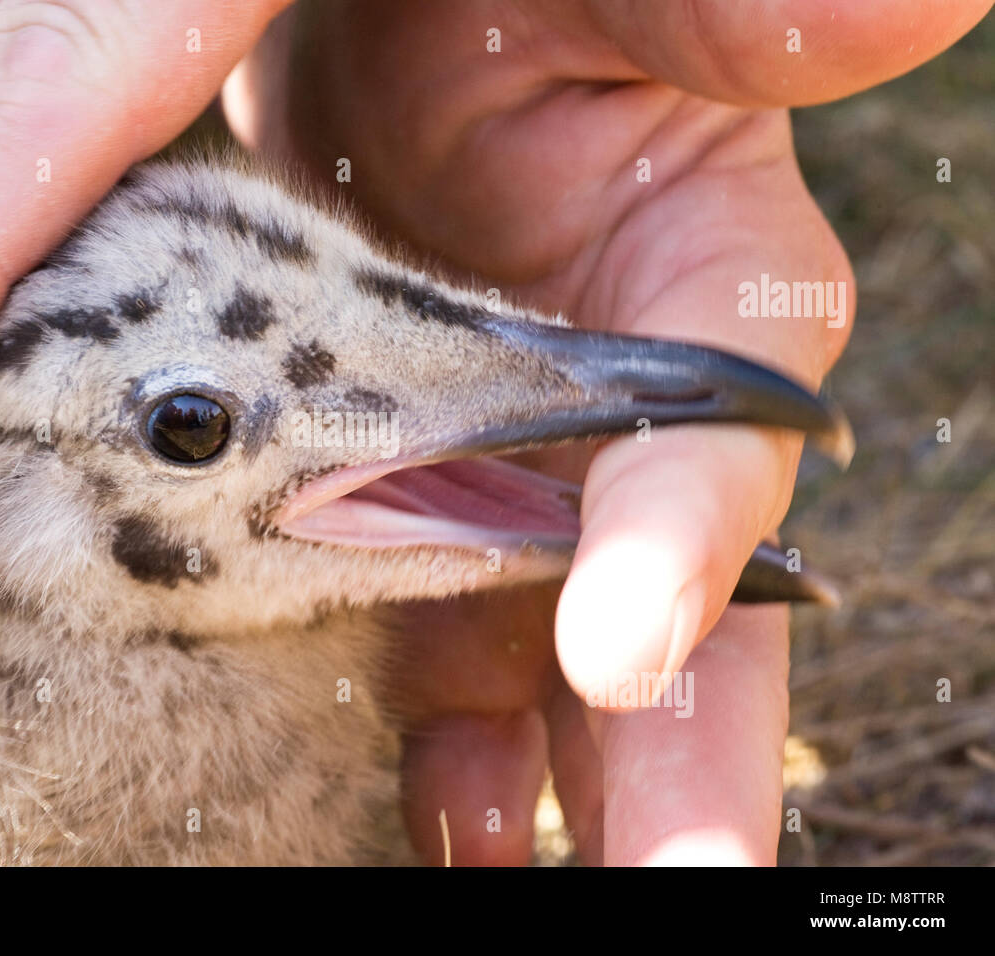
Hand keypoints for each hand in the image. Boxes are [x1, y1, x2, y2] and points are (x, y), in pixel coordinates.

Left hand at [225, 0, 991, 862]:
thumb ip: (726, 3)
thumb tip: (902, 6)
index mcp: (678, 228)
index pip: (718, 401)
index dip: (687, 525)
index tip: (626, 641)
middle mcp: (594, 349)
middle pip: (655, 566)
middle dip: (665, 732)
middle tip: (668, 884)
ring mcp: (477, 404)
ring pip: (526, 602)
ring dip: (533, 749)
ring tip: (497, 867)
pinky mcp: (367, 427)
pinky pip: (400, 576)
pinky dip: (411, 684)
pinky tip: (418, 789)